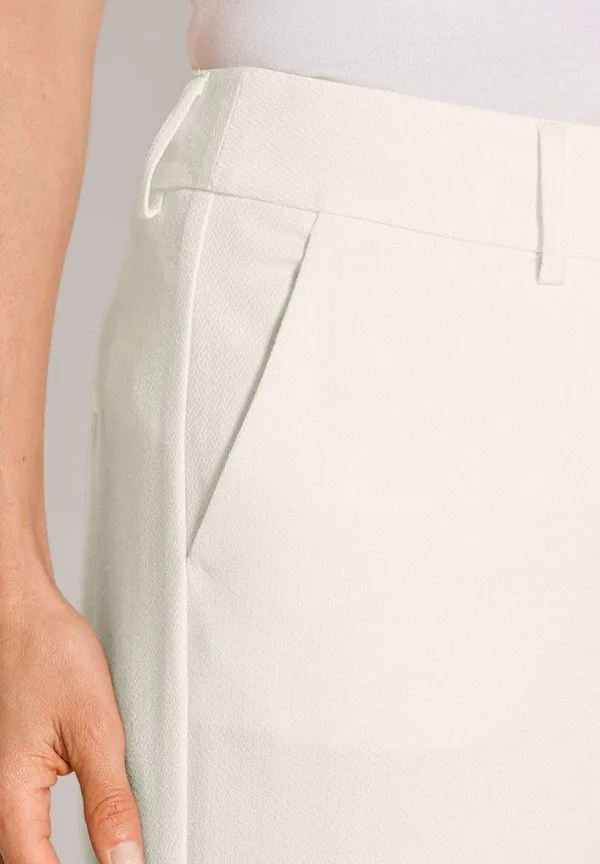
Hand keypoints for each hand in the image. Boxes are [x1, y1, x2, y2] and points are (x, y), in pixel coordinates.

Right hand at [0, 564, 143, 863]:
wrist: (23, 616)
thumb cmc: (49, 654)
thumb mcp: (95, 727)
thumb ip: (109, 799)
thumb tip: (126, 858)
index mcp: (9, 794)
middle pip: (26, 862)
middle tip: (119, 858)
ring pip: (23, 846)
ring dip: (54, 856)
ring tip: (108, 851)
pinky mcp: (7, 773)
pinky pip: (22, 824)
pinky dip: (47, 840)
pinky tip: (74, 841)